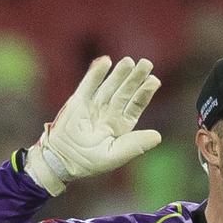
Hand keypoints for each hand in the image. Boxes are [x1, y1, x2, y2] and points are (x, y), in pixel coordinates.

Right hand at [26, 56, 161, 195]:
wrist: (64, 160)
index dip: (145, 93)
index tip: (155, 81)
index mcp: (122, 125)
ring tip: (129, 61)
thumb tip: (158, 136)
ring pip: (109, 86)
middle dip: (135, 78)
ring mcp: (94, 105)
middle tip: (146, 63)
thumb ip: (137, 144)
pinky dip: (96, 74)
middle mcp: (110, 112)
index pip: (136, 105)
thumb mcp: (117, 155)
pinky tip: (105, 61)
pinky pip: (88, 85)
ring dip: (118, 74)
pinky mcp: (78, 101)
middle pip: (125, 92)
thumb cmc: (92, 162)